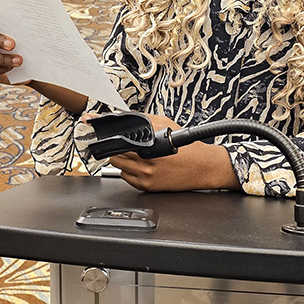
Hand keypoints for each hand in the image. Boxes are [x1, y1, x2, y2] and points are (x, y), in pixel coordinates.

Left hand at [106, 114, 241, 191]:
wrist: (204, 167)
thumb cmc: (188, 147)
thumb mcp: (166, 124)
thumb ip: (143, 120)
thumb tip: (123, 116)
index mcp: (149, 146)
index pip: (118, 142)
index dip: (108, 138)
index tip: (100, 133)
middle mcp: (146, 163)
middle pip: (115, 155)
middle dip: (116, 148)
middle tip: (121, 144)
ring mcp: (146, 177)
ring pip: (119, 167)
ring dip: (120, 160)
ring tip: (132, 154)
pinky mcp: (148, 187)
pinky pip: (127, 179)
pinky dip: (128, 172)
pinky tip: (138, 165)